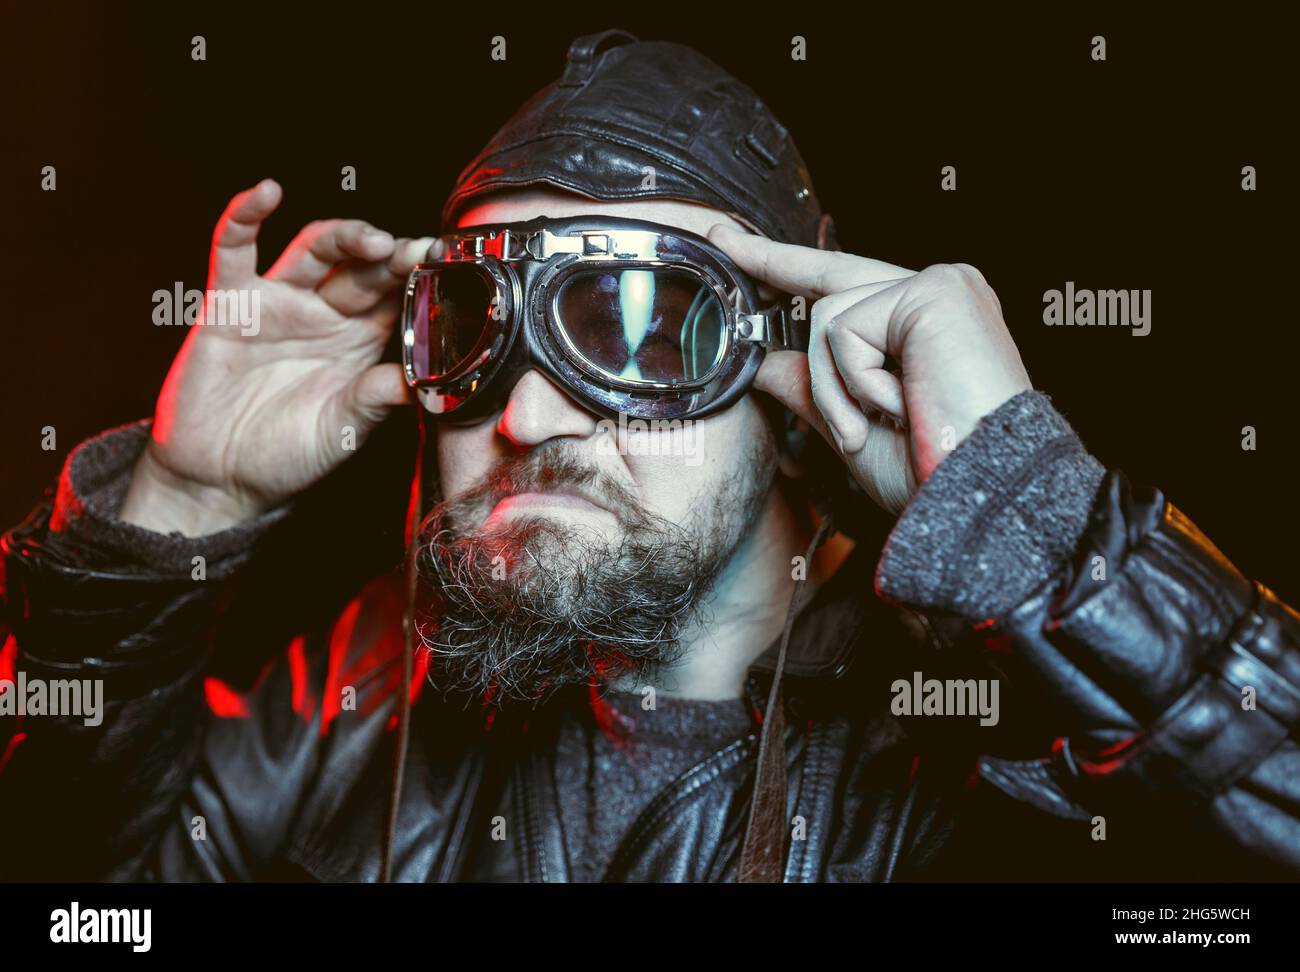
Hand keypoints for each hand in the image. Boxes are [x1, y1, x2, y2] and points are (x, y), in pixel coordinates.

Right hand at [121, 178, 437, 534]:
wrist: (220, 480)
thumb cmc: (286, 456)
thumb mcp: (343, 432)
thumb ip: (376, 400)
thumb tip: (421, 381)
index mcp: (361, 342)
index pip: (396, 298)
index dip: (418, 282)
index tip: (443, 271)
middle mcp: (325, 315)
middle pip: (363, 269)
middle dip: (391, 256)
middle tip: (416, 252)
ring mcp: (280, 303)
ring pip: (315, 251)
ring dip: (344, 236)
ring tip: (372, 239)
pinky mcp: (231, 303)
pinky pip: (234, 250)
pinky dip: (244, 215)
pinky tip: (265, 192)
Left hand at [708, 226, 1031, 514]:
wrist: (978, 496)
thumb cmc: (931, 471)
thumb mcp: (853, 428)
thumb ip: (811, 389)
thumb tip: (765, 363)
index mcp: (928, 323)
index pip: (846, 286)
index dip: (789, 267)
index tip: (738, 246)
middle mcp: (939, 293)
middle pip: (830, 281)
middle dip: (769, 262)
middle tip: (718, 235)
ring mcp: (939, 287)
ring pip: (828, 320)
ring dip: (834, 388)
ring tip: (878, 424)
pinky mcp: (932, 293)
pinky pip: (845, 330)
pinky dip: (854, 381)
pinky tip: (899, 405)